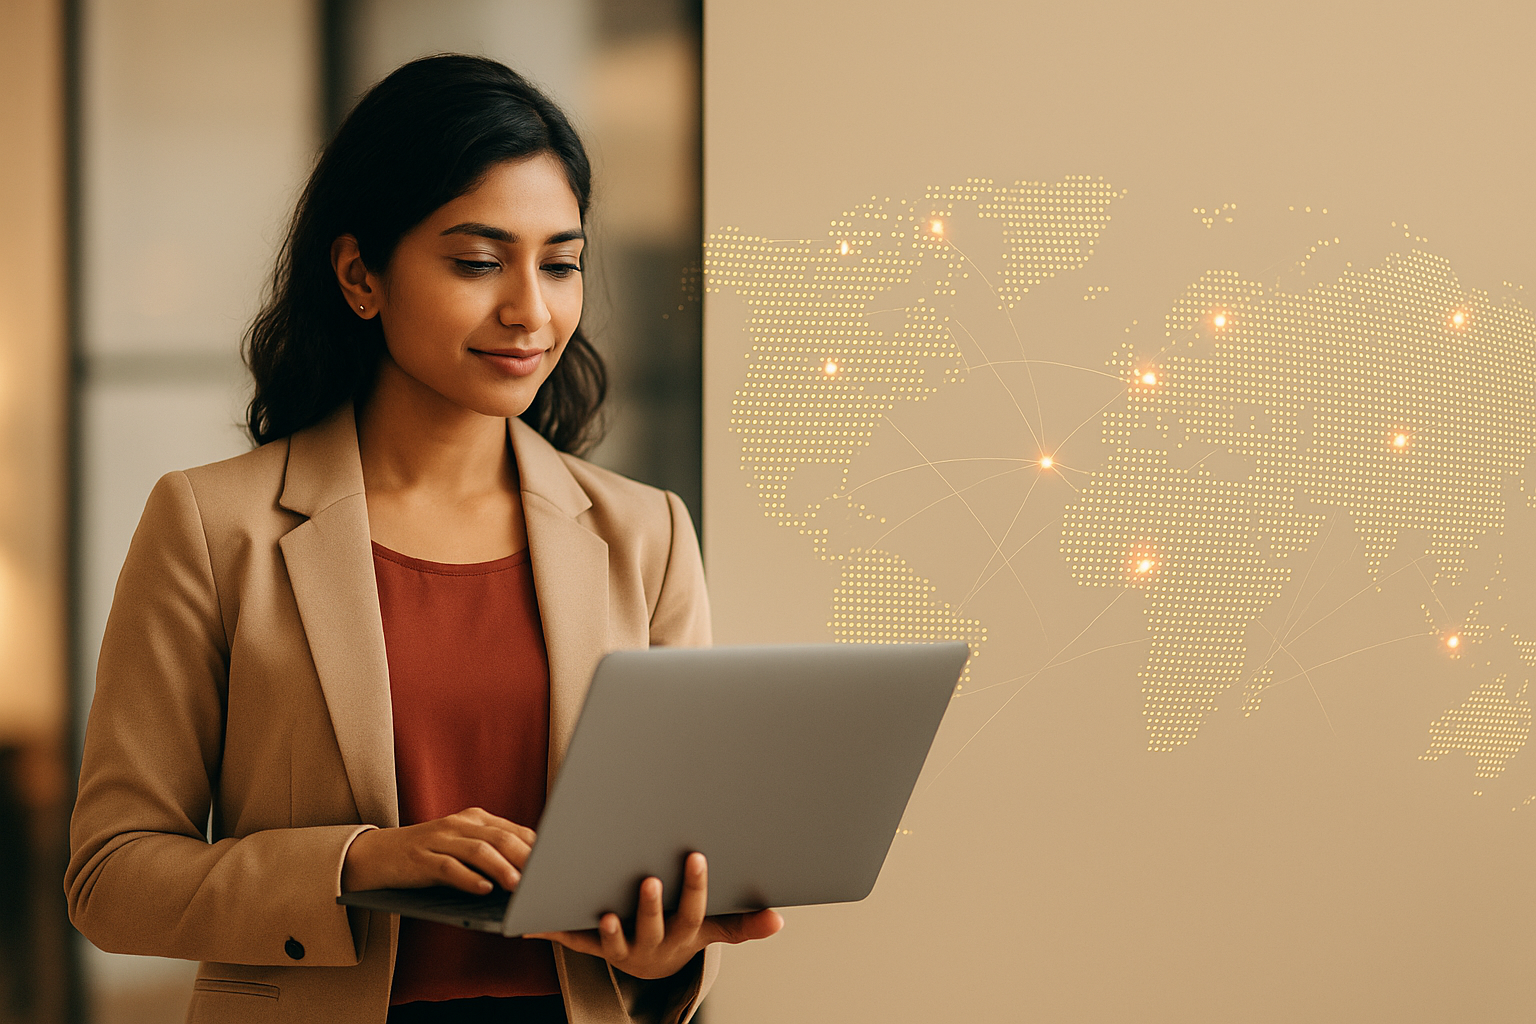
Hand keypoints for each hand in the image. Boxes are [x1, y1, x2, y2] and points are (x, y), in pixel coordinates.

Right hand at [340, 807, 535, 893]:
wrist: (375, 855)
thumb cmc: (427, 855)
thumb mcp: (461, 847)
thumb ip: (490, 852)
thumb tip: (528, 872)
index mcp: (474, 819)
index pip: (512, 830)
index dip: (535, 847)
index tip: (556, 864)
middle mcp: (458, 824)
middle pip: (499, 837)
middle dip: (524, 856)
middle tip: (543, 876)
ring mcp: (438, 840)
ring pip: (477, 850)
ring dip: (501, 868)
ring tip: (518, 886)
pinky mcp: (420, 859)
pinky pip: (448, 867)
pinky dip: (468, 879)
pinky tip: (483, 889)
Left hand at [528, 852, 782, 979]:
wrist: (652, 964)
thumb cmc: (683, 931)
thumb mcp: (713, 929)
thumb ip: (744, 925)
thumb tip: (778, 921)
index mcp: (684, 934)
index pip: (693, 911)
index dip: (695, 886)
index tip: (696, 857)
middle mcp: (654, 945)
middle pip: (654, 926)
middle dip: (651, 906)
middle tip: (648, 880)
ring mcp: (624, 947)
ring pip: (615, 941)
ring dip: (610, 930)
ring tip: (605, 912)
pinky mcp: (594, 945)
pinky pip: (575, 941)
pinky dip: (557, 932)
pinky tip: (541, 922)